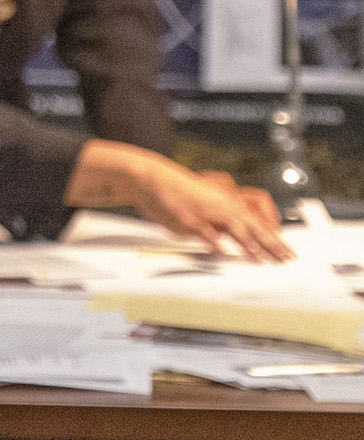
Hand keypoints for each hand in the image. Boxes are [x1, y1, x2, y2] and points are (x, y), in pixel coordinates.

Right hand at [66, 142, 292, 261]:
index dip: (275, 238)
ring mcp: (206, 212)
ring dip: (250, 244)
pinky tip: (220, 251)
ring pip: (233, 227)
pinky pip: (203, 231)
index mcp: (227, 201)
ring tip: (263, 259)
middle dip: (272, 245)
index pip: (258, 222)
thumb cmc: (178, 191)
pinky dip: (213, 241)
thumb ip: (222, 218)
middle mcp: (221, 205)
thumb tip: (237, 236)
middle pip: (253, 226)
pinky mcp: (188, 218)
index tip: (287, 253)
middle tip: (287, 261)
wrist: (152, 178)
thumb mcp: (206, 201)